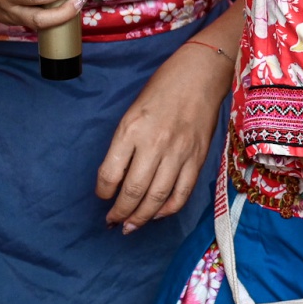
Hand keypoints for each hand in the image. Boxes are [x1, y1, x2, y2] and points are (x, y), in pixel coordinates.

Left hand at [96, 40, 232, 231]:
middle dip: (120, 212)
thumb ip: (125, 145)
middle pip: (133, 191)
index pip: (110, 174)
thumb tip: (118, 178)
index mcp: (131, 130)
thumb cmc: (161, 90)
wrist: (200, 77)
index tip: (102, 197)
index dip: (103, 192)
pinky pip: (183, 192)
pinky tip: (158, 213)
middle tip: (113, 222)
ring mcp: (179, 153)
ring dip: (142, 217)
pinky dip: (169, 208)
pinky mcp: (198, 158)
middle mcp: (154, 144)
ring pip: (158, 197)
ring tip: (131, 226)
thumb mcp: (132, 114)